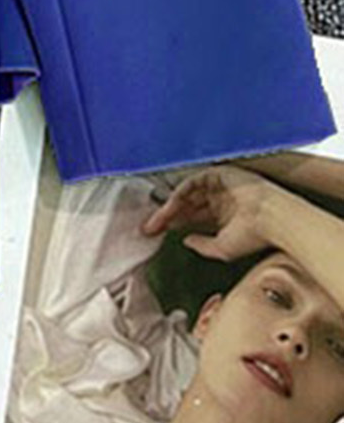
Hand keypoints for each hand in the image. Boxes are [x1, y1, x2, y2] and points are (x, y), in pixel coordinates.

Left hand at [139, 163, 277, 260]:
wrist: (272, 218)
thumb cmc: (255, 235)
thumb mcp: (223, 248)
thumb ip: (203, 245)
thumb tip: (186, 241)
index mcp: (222, 216)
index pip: (191, 219)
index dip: (174, 225)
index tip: (156, 234)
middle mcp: (218, 200)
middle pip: (185, 206)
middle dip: (167, 217)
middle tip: (149, 227)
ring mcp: (218, 186)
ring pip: (186, 194)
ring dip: (170, 207)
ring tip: (156, 220)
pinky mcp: (219, 174)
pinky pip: (193, 181)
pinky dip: (181, 192)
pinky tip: (171, 205)